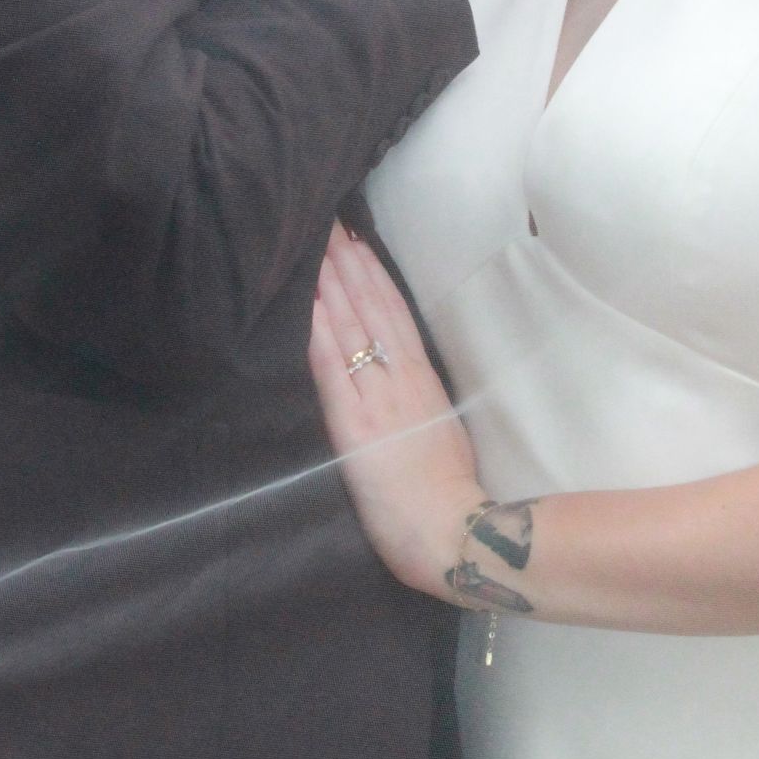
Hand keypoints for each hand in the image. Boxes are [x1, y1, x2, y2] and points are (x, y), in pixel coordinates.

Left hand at [308, 223, 483, 597]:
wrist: (453, 533)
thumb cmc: (449, 495)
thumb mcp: (443, 432)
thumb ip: (422, 402)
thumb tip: (407, 378)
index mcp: (423, 382)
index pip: (395, 316)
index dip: (374, 277)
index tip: (356, 243)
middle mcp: (401, 380)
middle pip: (373, 310)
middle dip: (349, 265)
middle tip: (328, 225)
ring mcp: (378, 399)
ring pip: (352, 328)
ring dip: (331, 285)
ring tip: (314, 247)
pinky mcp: (355, 425)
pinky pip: (332, 368)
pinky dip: (318, 331)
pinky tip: (305, 304)